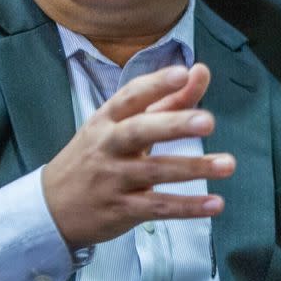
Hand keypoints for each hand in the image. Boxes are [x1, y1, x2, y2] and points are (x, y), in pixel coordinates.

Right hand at [42, 63, 234, 247]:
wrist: (52, 207)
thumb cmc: (96, 156)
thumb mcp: (121, 125)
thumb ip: (166, 100)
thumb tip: (200, 71)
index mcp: (106, 119)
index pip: (131, 96)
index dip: (157, 84)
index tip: (184, 73)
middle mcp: (108, 145)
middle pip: (139, 131)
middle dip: (174, 125)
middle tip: (208, 121)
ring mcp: (113, 179)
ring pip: (154, 172)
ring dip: (193, 168)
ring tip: (227, 164)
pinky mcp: (122, 209)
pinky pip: (157, 207)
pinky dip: (187, 207)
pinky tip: (215, 203)